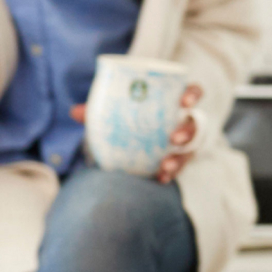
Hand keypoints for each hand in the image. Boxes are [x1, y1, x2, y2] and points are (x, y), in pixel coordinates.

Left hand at [70, 84, 201, 183]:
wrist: (136, 134)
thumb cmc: (132, 113)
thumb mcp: (118, 109)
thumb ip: (100, 110)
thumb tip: (75, 111)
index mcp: (175, 101)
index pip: (193, 92)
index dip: (193, 94)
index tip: (185, 101)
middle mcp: (185, 120)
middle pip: (196, 123)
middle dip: (188, 131)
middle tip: (174, 138)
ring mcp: (185, 141)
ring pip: (191, 149)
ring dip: (181, 157)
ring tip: (166, 165)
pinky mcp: (179, 158)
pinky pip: (180, 166)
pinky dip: (170, 172)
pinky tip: (161, 179)